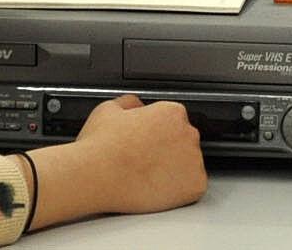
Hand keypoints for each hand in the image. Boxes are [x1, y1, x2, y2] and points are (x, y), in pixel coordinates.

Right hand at [28, 94, 205, 228]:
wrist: (96, 177)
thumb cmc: (100, 146)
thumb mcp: (108, 109)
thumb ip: (130, 103)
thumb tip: (136, 106)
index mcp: (171, 112)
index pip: (173, 118)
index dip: (156, 129)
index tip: (145, 139)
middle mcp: (188, 134)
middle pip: (183, 140)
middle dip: (167, 148)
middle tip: (143, 157)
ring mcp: (194, 161)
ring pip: (189, 163)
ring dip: (174, 168)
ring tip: (147, 173)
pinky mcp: (195, 186)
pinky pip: (192, 186)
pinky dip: (179, 188)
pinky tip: (157, 185)